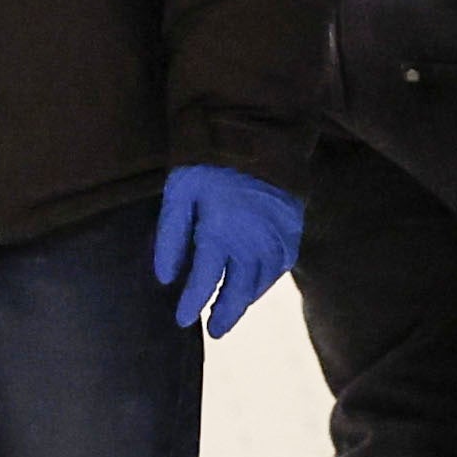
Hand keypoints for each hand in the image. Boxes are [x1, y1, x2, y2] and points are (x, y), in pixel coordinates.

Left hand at [153, 165, 302, 337]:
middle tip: (214, 330)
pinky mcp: (292, 223)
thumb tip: (164, 278)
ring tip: (230, 309)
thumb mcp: (177, 191)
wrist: (255, 126)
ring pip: (263, 281)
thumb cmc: (206, 158)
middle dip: (226, 313)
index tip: (181, 320)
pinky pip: (281, 263)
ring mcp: (277, 234)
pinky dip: (267, 279)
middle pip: (239, 290)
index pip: (204, 282)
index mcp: (219, 232)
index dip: (192, 304)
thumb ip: (169, 236)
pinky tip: (255, 283)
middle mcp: (252, 240)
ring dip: (247, 298)